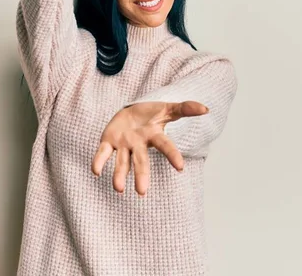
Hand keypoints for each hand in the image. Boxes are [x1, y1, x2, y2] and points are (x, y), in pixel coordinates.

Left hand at [91, 101, 209, 195]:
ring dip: (119, 175)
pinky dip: (99, 161)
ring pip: (122, 162)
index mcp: (155, 135)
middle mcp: (139, 144)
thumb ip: (186, 109)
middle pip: (141, 161)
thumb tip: (206, 109)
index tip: (180, 168)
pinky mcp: (108, 141)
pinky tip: (95, 172)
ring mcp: (124, 145)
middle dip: (141, 175)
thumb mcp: (168, 108)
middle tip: (142, 192)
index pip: (165, 146)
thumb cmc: (151, 114)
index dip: (172, 155)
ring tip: (118, 189)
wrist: (130, 112)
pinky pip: (103, 152)